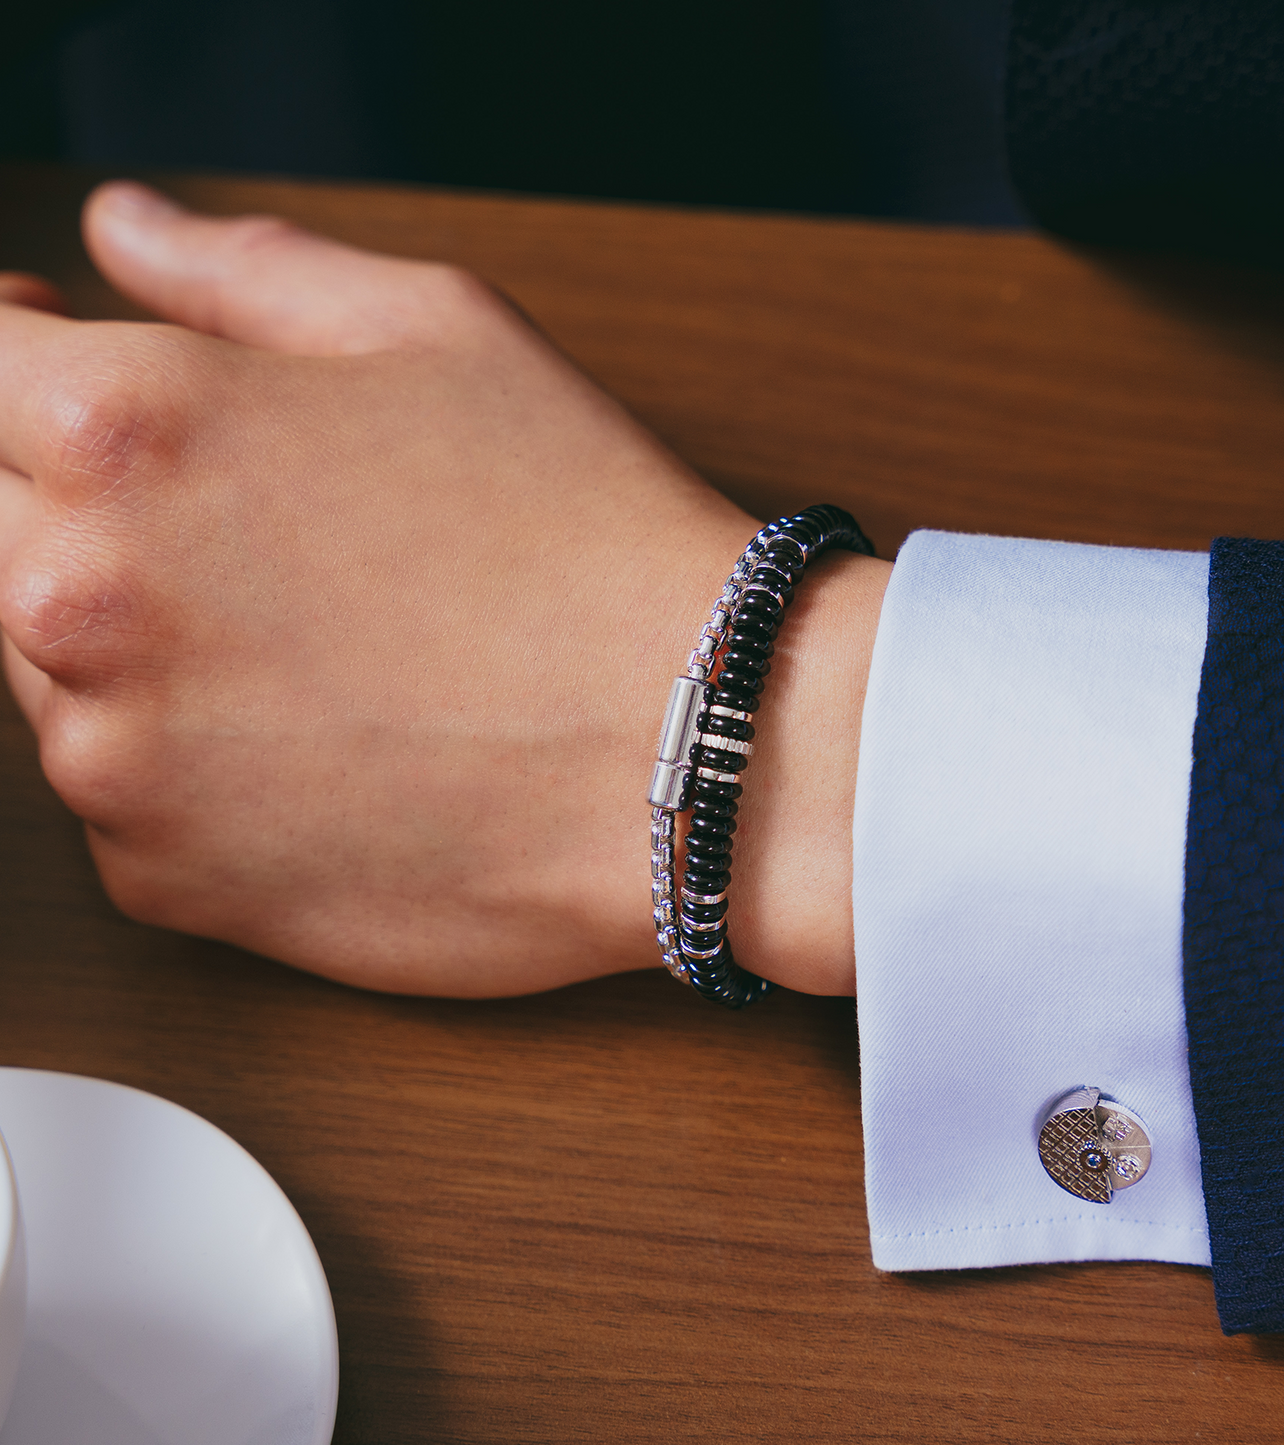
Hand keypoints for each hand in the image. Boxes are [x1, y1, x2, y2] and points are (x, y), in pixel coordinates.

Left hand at [0, 183, 888, 996]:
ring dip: (141, 648)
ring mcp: (116, 757)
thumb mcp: (437, 332)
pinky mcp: (167, 881)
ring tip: (314, 645)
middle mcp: (86, 597)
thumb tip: (126, 236)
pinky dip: (192, 768)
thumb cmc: (585, 539)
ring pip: (50, 674)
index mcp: (131, 429)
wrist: (686, 744)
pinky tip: (322, 741)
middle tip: (238, 533)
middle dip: (79, 513)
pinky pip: (126, 800)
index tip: (58, 373)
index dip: (16, 360)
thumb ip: (244, 270)